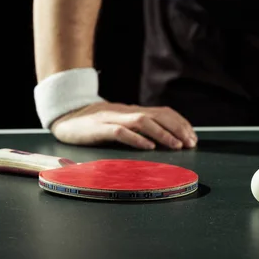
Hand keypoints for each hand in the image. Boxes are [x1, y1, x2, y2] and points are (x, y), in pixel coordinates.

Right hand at [50, 102, 197, 149]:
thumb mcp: (121, 122)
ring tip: (176, 145)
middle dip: (177, 129)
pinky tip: (148, 147)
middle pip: (158, 116)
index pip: (163, 112)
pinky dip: (136, 139)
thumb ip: (138, 127)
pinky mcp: (99, 129)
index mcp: (133, 111)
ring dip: (162, 134)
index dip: (180, 123)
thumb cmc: (95, 124)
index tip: (193, 137)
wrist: (65, 117)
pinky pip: (120, 132)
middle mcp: (126, 112)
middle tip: (190, 143)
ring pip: (142, 122)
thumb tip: (163, 138)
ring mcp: (112, 119)